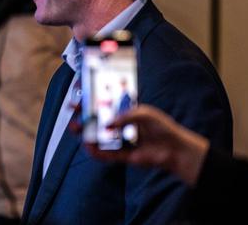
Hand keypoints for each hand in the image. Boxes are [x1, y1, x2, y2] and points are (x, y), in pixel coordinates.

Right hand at [73, 104, 208, 184]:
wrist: (174, 148)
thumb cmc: (162, 127)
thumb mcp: (144, 113)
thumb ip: (125, 116)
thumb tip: (108, 123)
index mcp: (124, 113)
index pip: (104, 104)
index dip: (92, 99)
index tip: (81, 91)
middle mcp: (119, 126)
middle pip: (96, 120)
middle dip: (83, 115)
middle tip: (74, 109)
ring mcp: (119, 141)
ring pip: (97, 137)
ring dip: (85, 133)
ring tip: (76, 128)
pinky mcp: (122, 156)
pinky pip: (105, 155)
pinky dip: (96, 152)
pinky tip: (88, 146)